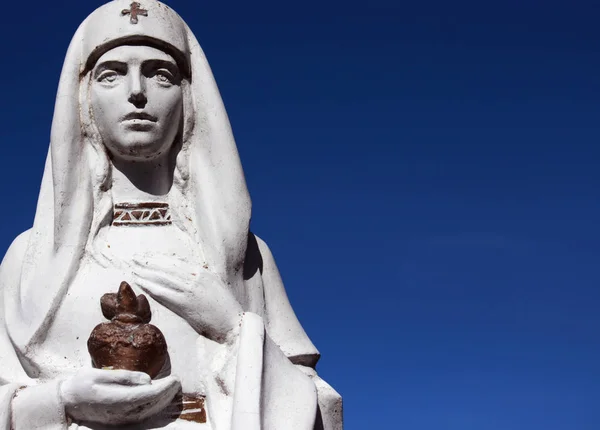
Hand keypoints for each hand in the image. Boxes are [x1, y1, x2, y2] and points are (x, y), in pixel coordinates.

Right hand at [60, 368, 180, 424]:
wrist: (67, 402)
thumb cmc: (82, 384)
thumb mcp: (100, 374)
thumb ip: (125, 377)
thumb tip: (147, 380)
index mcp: (115, 400)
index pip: (146, 395)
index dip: (163, 389)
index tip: (175, 379)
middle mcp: (120, 413)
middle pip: (151, 405)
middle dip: (167, 393)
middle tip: (177, 381)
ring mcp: (120, 419)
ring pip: (148, 411)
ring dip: (163, 400)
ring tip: (173, 388)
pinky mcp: (120, 419)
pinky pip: (142, 414)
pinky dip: (154, 405)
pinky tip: (160, 397)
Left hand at [131, 255, 242, 342]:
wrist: (233, 323)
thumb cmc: (224, 307)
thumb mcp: (214, 286)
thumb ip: (199, 278)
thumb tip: (182, 274)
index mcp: (203, 272)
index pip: (175, 261)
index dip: (159, 258)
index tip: (147, 255)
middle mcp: (195, 277)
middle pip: (166, 267)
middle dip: (148, 261)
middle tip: (134, 258)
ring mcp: (190, 290)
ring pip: (162, 277)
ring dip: (146, 273)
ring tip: (133, 269)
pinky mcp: (185, 303)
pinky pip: (164, 293)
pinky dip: (151, 286)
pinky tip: (141, 283)